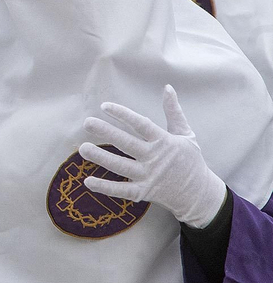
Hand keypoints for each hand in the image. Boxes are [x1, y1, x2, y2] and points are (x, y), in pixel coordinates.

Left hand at [80, 86, 227, 229]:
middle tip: (87, 123)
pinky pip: (122, 190)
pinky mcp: (144, 193)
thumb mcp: (186, 135)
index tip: (104, 106)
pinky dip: (105, 187)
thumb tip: (167, 87)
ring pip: (120, 166)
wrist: (200, 195)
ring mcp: (149, 176)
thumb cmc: (191, 161)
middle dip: (106, 132)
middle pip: (127, 143)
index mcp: (164, 142)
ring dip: (100, 157)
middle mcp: (155, 158)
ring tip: (82, 148)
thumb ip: (174, 112)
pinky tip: (88, 181)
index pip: (141, 125)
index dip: (123, 114)